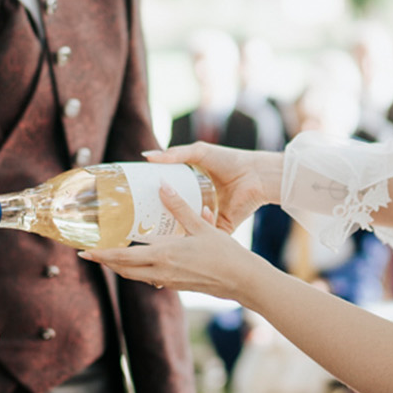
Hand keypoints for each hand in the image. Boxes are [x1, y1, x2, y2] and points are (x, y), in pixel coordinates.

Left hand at [81, 186, 268, 299]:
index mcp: (164, 256)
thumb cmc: (224, 254)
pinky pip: (150, 278)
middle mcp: (161, 272)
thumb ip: (179, 206)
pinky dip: (138, 269)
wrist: (242, 281)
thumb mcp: (201, 226)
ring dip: (120, 266)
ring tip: (109, 255)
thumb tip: (163, 185)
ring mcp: (168, 281)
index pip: (123, 258)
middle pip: (124, 270)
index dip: (102, 255)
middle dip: (105, 262)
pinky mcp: (176, 285)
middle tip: (89, 253)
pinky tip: (140, 260)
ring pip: (135, 276)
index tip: (84, 252)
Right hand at [147, 144, 281, 232]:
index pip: (169, 196)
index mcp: (194, 187)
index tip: (136, 206)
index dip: (154, 201)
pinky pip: (206, 235)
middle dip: (161, 221)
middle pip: (176, 214)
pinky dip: (195, 238)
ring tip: (156, 236)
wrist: (256, 175)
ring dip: (176, 232)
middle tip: (142, 224)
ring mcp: (210, 218)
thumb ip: (174, 154)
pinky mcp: (222, 228)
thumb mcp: (199, 153)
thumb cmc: (230, 160)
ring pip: (189, 228)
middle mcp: (200, 204)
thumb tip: (146, 157)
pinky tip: (181, 239)